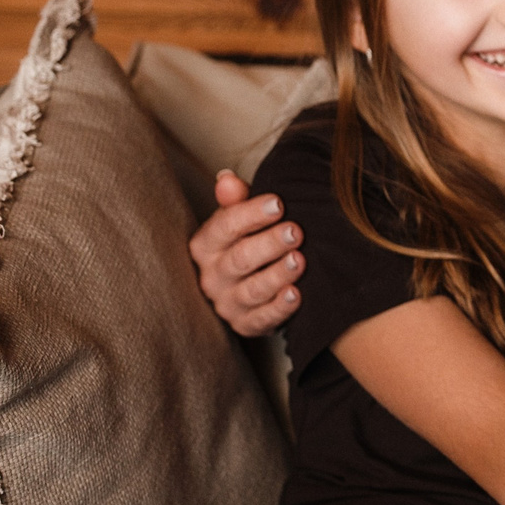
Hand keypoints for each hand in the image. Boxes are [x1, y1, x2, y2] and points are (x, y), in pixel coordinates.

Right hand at [188, 170, 305, 336]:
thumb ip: (236, 200)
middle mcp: (212, 276)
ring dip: (277, 276)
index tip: (279, 203)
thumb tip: (226, 179)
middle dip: (269, 244)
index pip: (224, 226)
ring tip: (299, 260)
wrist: (251, 283)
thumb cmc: (247, 241)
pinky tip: (297, 294)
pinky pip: (262, 319)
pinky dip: (280, 308)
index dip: (251, 214)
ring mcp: (227, 303)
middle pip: (240, 259)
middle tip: (296, 231)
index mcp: (206, 245)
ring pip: (252, 290)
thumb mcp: (241, 218)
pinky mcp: (245, 325)